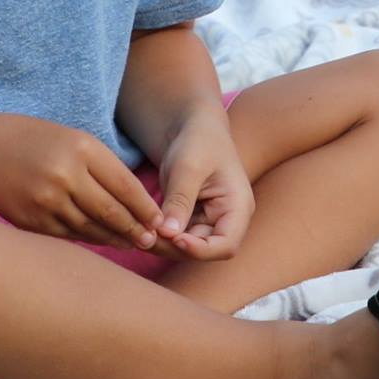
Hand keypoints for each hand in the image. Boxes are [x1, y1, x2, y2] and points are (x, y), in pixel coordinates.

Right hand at [0, 113, 165, 250]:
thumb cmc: (31, 140)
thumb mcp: (70, 139)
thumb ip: (101, 166)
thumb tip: (134, 201)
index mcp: (81, 148)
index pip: (124, 185)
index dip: (146, 208)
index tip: (162, 221)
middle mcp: (66, 175)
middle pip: (112, 211)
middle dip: (136, 229)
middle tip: (153, 241)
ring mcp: (48, 200)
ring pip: (92, 228)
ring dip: (116, 239)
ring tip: (133, 245)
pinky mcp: (33, 220)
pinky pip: (69, 236)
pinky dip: (89, 240)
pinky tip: (102, 242)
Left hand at [153, 110, 254, 260]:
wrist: (194, 128)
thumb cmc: (198, 141)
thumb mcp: (188, 166)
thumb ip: (181, 199)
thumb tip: (169, 234)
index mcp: (238, 207)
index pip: (226, 244)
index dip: (200, 250)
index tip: (173, 238)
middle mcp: (227, 220)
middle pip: (203, 250)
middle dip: (174, 247)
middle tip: (145, 235)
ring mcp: (209, 222)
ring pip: (186, 247)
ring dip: (163, 244)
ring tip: (140, 230)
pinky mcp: (192, 220)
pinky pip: (176, 237)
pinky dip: (160, 235)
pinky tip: (142, 226)